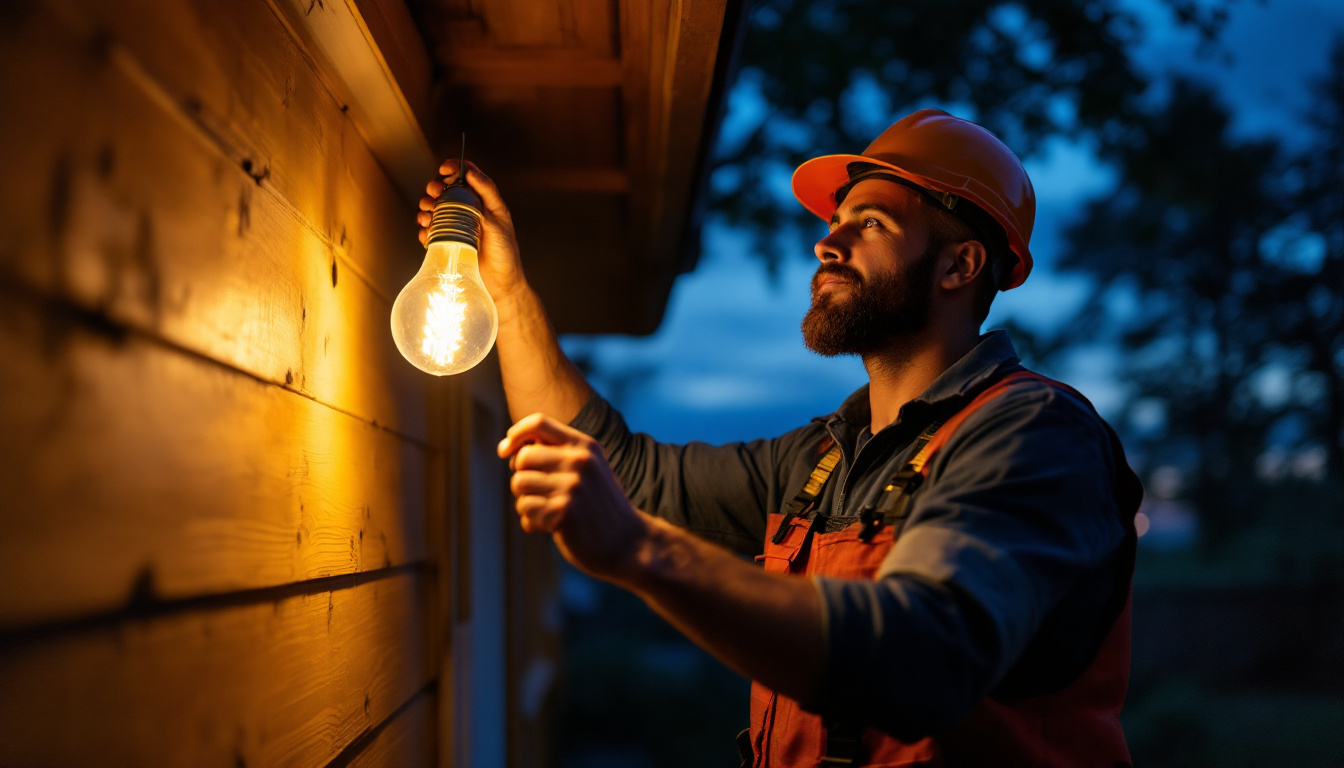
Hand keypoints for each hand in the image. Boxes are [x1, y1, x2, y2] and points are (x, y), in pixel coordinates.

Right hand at [418, 160, 526, 302]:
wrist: (500, 285)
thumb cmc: (505, 253)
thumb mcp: (499, 222)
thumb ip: (486, 197)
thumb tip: (470, 172)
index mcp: (483, 201)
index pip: (467, 176)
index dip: (454, 167)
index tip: (444, 169)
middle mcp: (468, 210)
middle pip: (446, 189)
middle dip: (435, 187)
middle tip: (434, 193)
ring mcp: (455, 226)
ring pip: (434, 208)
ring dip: (426, 207)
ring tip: (427, 214)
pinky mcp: (446, 241)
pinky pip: (430, 230)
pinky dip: (425, 229)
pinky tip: (427, 233)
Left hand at [498, 413, 649, 583]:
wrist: (628, 544)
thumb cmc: (600, 508)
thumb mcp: (588, 471)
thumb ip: (557, 455)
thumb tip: (509, 450)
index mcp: (585, 446)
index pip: (538, 423)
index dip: (515, 434)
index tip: (504, 451)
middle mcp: (579, 461)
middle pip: (522, 457)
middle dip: (521, 478)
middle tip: (536, 495)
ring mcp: (572, 486)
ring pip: (519, 484)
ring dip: (526, 502)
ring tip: (546, 512)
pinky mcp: (563, 511)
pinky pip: (525, 509)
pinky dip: (532, 521)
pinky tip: (550, 527)